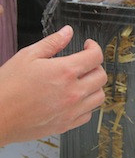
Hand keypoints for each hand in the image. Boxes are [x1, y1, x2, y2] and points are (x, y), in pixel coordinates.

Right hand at [0, 25, 106, 145]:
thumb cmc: (8, 87)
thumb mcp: (28, 56)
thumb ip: (52, 42)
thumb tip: (67, 32)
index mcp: (65, 71)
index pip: (95, 56)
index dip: (94, 47)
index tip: (88, 46)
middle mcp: (73, 92)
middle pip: (102, 76)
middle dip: (96, 65)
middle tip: (85, 63)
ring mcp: (71, 111)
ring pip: (99, 96)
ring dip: (94, 86)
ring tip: (82, 81)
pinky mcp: (65, 125)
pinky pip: (88, 114)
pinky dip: (86, 105)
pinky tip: (75, 99)